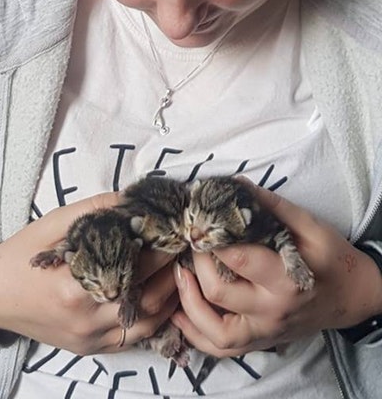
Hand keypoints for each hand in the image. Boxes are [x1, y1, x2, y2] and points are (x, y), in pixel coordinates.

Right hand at [0, 193, 178, 355]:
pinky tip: (162, 297)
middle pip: (147, 295)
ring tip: (180, 269)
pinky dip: (154, 317)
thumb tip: (130, 200)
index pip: (134, 265)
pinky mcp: (90, 348)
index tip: (175, 228)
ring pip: (147, 321)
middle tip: (185, 245)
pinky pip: (134, 337)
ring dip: (170, 295)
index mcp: (74, 286)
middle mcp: (86, 318)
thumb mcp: (52, 225)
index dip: (160, 246)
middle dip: (171, 268)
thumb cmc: (19, 257)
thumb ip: (93, 211)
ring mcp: (90, 338)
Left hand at [172, 181, 381, 355]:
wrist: (354, 297)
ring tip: (179, 275)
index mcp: (285, 279)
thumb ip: (271, 205)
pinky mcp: (260, 341)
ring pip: (215, 332)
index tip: (198, 222)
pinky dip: (195, 335)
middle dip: (196, 264)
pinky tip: (178, 314)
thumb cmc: (331, 259)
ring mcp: (265, 331)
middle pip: (218, 292)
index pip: (237, 259)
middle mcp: (272, 310)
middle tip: (190, 243)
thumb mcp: (310, 226)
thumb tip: (235, 183)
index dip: (210, 240)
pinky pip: (221, 349)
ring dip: (187, 304)